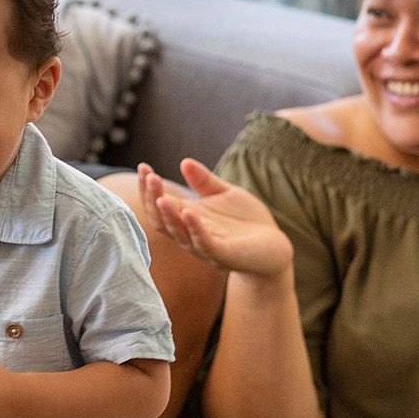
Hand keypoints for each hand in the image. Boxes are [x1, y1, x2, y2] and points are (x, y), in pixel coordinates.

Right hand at [139, 160, 291, 278]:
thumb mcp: (224, 194)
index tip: (143, 168)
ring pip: (179, 234)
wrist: (275, 248)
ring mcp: (205, 246)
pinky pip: (205, 243)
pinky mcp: (224, 255)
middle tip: (149, 178)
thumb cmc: (247, 222)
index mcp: (188, 218)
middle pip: (162, 220)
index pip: (159, 204)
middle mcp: (191, 234)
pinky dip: (195, 229)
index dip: (149, 188)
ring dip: (168, 216)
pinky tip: (190, 213)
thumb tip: (184, 161)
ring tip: (161, 197)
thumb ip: (204, 181)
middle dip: (152, 199)